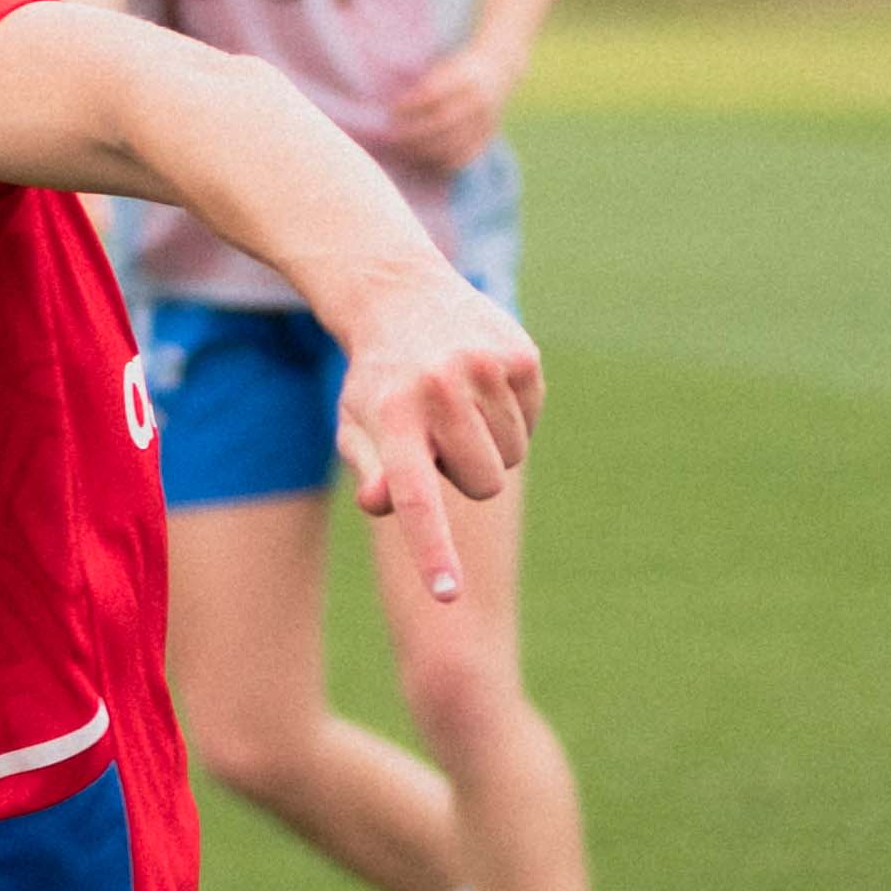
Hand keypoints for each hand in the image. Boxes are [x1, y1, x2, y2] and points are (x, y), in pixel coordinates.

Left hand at [326, 276, 543, 605]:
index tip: (447, 594)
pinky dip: (511, 415)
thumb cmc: (377, 382)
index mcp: (392, 418)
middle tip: (438, 435)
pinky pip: (531, 421)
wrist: (401, 296)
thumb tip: (381, 503)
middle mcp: (438, 389)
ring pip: (510, 455)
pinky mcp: (522, 356)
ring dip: (488, 444)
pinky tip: (481, 385)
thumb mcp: (359, 427)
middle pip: (482, 482)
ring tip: (457, 406)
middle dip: (465, 473)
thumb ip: (374, 473)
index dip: (432, 549)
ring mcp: (485, 368)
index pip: (414, 498)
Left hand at [382, 44, 509, 171]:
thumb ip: (422, 84)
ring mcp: (486, 119)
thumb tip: (390, 111)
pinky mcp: (488, 135)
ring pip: (453, 143)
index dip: (410, 105)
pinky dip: (442, 162)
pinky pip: (465, 156)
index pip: (433, 93)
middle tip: (390, 138)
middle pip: (442, 122)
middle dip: (412, 133)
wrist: (497, 66)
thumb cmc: (456, 67)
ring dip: (423, 151)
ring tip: (402, 151)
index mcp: (465, 76)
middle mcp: (478, 98)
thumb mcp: (442, 66)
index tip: (391, 110)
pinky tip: (424, 160)